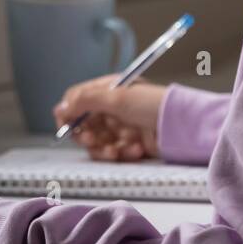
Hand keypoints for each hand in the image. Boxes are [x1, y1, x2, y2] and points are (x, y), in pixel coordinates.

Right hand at [52, 74, 166, 160]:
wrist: (183, 126)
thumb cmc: (152, 104)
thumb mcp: (116, 98)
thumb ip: (85, 101)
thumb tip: (60, 107)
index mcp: (107, 90)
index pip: (76, 100)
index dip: (68, 113)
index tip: (67, 126)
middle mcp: (110, 107)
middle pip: (83, 125)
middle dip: (86, 136)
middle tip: (92, 141)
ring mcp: (119, 126)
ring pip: (96, 143)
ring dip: (104, 149)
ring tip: (118, 150)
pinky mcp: (128, 144)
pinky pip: (112, 152)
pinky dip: (121, 153)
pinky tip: (136, 150)